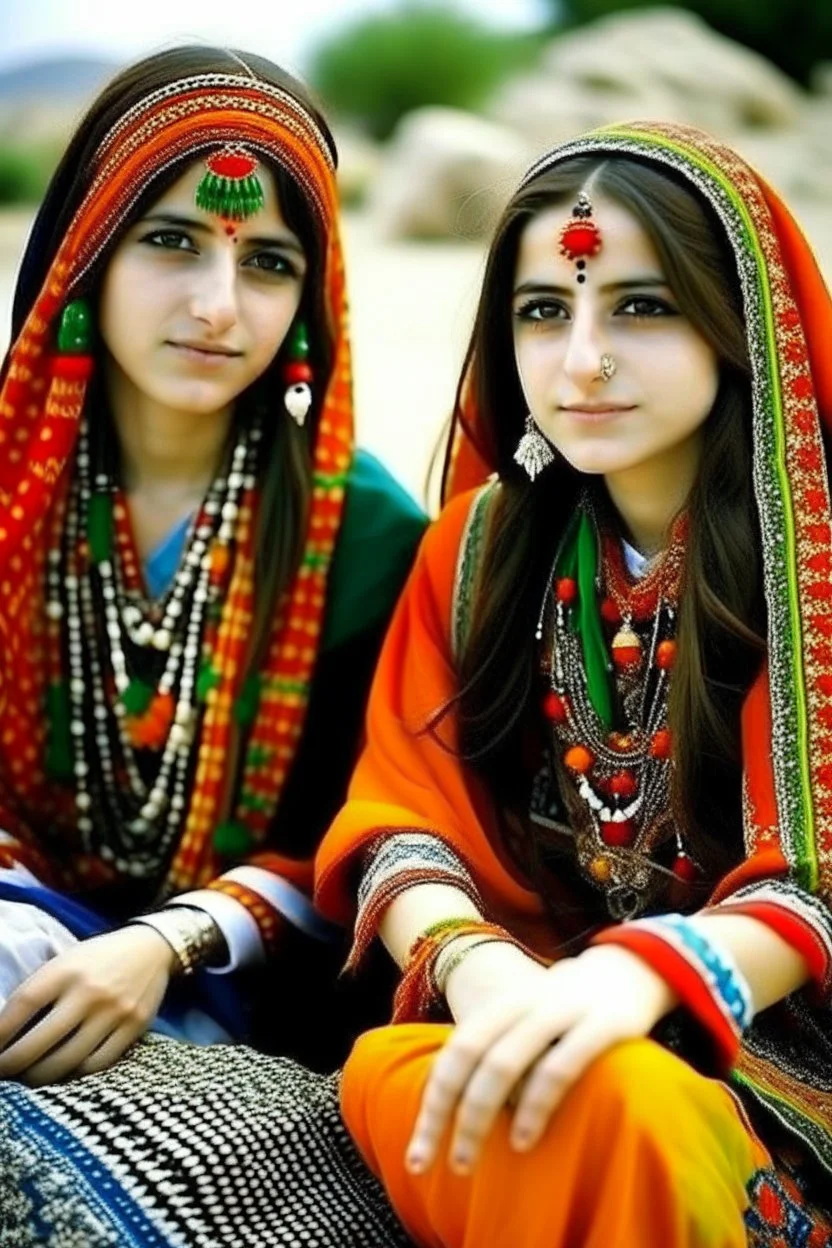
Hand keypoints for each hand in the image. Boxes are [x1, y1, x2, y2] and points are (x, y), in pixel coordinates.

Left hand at [0, 925, 175, 1084]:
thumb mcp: (67, 961)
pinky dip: (74, 1074)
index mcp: (67, 968)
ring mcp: (114, 1012)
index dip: (0, 1033)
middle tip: (2, 1072)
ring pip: (67, 1061)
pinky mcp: (134, 1028)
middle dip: (11, 1064)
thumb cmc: (98, 958)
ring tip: (28, 1078)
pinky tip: (63, 1072)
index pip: (23, 1004)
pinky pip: (97, 1064)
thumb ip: (41, 989)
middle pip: (40, 1042)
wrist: (152, 949)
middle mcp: (90, 991)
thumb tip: (7, 1030)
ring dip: (39, 1076)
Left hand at [407, 942, 676, 1175]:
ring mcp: (562, 1010)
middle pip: (472, 1056)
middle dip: (449, 1114)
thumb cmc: (570, 1010)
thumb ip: (499, 1053)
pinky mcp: (603, 1024)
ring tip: (468, 1160)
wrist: (631, 968)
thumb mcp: (528, 1021)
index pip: (456, 1051)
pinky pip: (560, 1066)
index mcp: (504, 1003)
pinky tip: (522, 1138)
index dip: (433, 1102)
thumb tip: (463, 1113)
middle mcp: (525, 1003)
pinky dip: (535, 1103)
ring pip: (506, 1061)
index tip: (417, 1154)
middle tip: (443, 1164)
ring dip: (480, 1114)